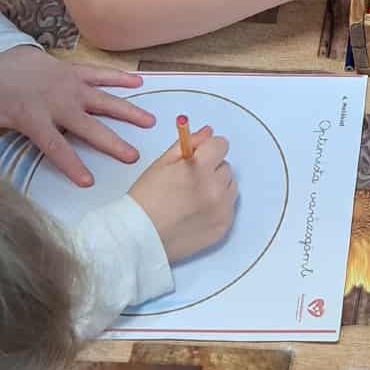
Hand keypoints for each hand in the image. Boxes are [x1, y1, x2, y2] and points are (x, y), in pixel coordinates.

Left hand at [0, 49, 152, 186]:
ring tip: (149, 122)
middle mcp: (56, 102)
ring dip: (126, 111)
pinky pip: (100, 74)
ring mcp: (69, 85)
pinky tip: (139, 83)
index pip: (55, 144)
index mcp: (32, 116)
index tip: (88, 180)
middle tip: (132, 156)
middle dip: (110, 142)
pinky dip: (119, 77)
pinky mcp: (74, 71)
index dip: (71, 163)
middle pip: (88, 126)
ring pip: (102, 100)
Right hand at [127, 125, 237, 262]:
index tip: (200, 156)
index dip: (208, 149)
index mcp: (200, 168)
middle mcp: (215, 188)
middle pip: (225, 166)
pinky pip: (229, 208)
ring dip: (217, 187)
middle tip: (189, 182)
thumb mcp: (161, 164)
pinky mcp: (224, 227)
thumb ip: (188, 144)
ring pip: (230, 186)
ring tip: (193, 198)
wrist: (139, 237)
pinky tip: (197, 212)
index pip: (221, 145)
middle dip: (210, 169)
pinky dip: (218, 207)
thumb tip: (208, 132)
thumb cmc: (145, 201)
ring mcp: (222, 209)